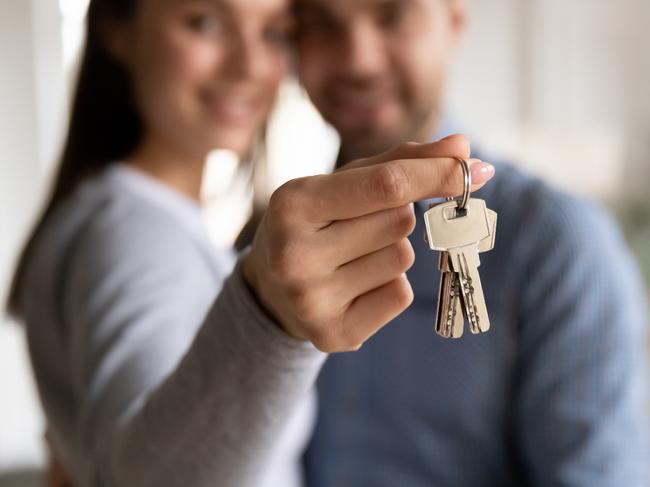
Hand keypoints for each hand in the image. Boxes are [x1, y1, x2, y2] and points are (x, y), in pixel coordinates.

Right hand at [243, 135, 494, 351]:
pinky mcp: (332, 334)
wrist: (271, 288)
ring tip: (351, 259)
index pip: (386, 185)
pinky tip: (354, 287)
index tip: (472, 168)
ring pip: (402, 260)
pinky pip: (398, 297)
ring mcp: (311, 300)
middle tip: (358, 226)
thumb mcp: (343, 184)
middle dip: (395, 217)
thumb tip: (463, 146)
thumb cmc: (316, 223)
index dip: (435, 174)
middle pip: (399, 223)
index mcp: (294, 205)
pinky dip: (389, 287)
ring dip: (392, 253)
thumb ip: (400, 162)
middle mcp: (295, 255)